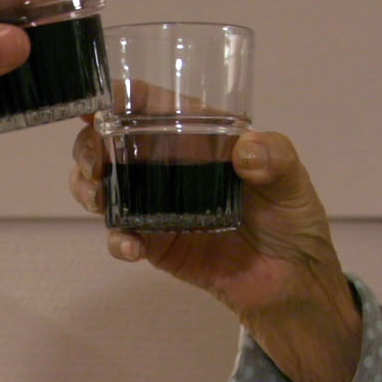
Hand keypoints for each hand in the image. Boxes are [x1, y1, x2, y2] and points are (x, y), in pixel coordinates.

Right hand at [76, 126, 359, 381]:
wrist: (292, 282)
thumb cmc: (293, 219)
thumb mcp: (291, 179)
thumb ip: (274, 158)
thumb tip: (246, 152)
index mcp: (197, 136)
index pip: (149, 107)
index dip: (116, 99)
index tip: (96, 105)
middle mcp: (169, 166)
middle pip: (111, 145)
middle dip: (89, 148)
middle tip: (93, 164)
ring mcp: (158, 207)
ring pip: (105, 188)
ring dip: (88, 189)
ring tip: (98, 199)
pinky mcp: (157, 246)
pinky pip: (123, 237)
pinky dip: (117, 240)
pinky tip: (131, 245)